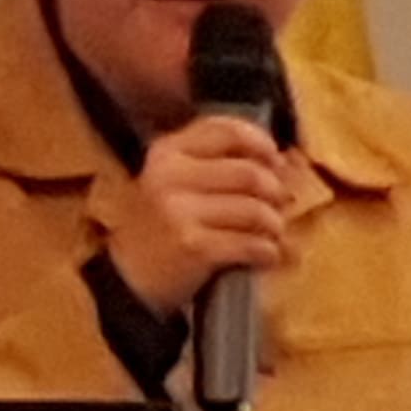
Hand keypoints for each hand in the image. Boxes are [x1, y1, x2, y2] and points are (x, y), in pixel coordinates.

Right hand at [105, 115, 308, 319]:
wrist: (130, 278)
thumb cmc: (163, 227)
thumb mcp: (173, 181)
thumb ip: (215, 162)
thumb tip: (280, 160)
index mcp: (168, 152)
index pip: (226, 131)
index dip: (261, 143)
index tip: (276, 160)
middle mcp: (171, 176)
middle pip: (250, 173)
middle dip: (275, 191)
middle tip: (280, 205)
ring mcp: (180, 212)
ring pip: (256, 210)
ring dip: (274, 226)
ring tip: (272, 234)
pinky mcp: (194, 247)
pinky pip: (252, 244)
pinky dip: (268, 252)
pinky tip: (266, 255)